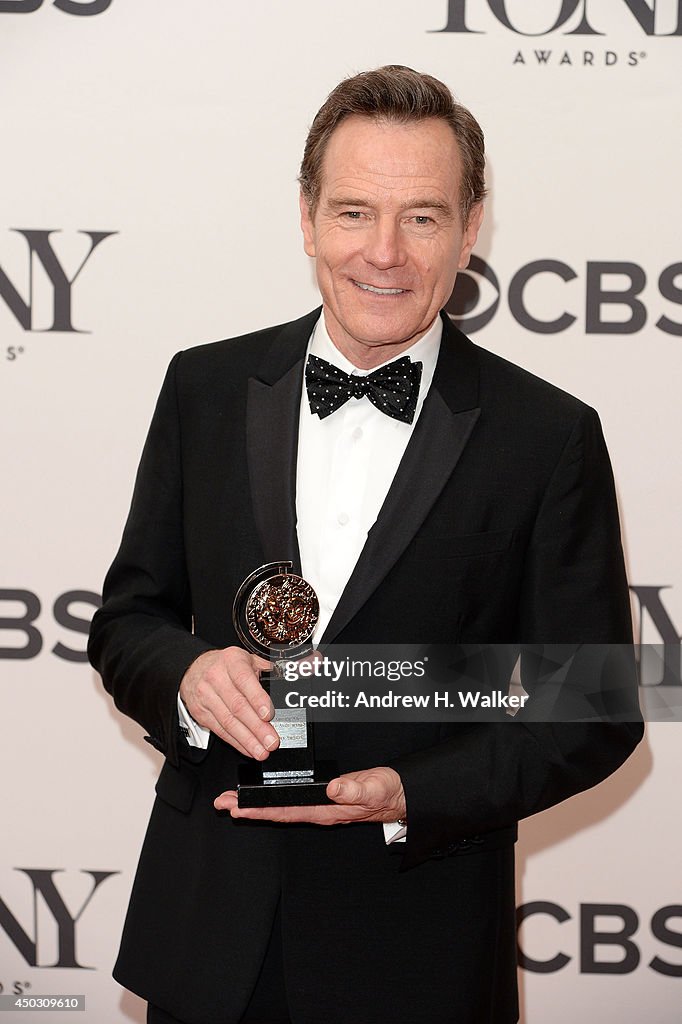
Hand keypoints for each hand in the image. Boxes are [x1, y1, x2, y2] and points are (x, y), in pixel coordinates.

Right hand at [179, 647, 279, 759]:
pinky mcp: (201, 713)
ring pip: (228, 722)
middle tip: (271, 741)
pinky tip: (248, 748)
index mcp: (232, 661)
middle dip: (257, 727)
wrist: (194, 669)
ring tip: (262, 751)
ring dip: (247, 739)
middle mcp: (216, 677)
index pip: (244, 680)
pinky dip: (236, 742)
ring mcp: (206, 696)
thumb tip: (292, 674)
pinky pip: (220, 730)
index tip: (268, 715)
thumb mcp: (247, 659)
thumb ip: (268, 669)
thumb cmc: (227, 666)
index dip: (257, 699)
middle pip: (238, 706)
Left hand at [214, 766, 405, 824]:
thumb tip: (332, 788)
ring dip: (257, 803)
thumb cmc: (387, 792)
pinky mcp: (323, 797)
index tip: (238, 807)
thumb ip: (354, 789)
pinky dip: (273, 797)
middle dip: (248, 808)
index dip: (260, 809)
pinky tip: (264, 795)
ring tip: (234, 800)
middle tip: (221, 802)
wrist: (399, 795)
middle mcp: (319, 811)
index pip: (286, 811)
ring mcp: (320, 805)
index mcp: (327, 810)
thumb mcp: (374, 788)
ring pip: (281, 806)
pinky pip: (291, 799)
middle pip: (277, 811)